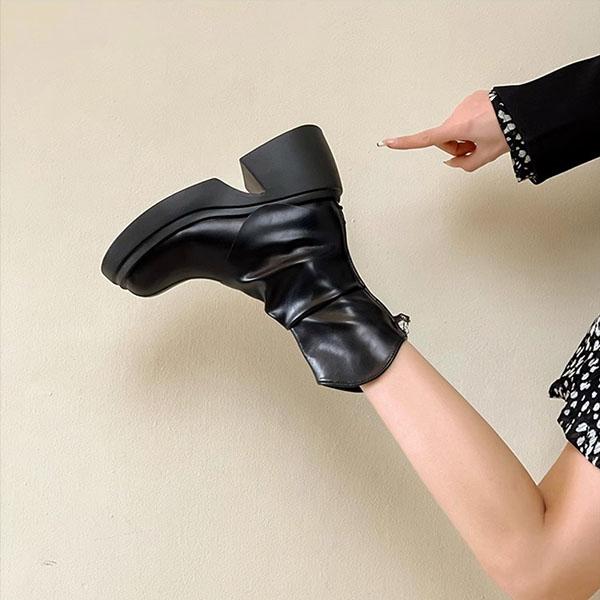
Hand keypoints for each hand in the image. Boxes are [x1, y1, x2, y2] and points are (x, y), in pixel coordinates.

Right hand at [379, 90, 509, 171]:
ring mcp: (466, 103)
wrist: (528, 112)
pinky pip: (465, 117)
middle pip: (444, 137)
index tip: (388, 142)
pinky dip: (472, 124)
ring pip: (455, 128)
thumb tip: (452, 161)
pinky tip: (487, 125)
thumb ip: (465, 164)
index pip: (427, 138)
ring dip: (465, 136)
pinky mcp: (473, 98)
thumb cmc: (511, 130)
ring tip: (484, 137)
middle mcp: (459, 113)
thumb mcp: (487, 156)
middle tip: (474, 150)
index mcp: (460, 127)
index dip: (406, 142)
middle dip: (455, 146)